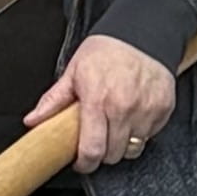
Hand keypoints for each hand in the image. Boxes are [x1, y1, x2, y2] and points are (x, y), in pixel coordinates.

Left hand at [37, 34, 175, 171]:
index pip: (92, 150)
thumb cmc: (108, 50)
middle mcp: (124, 108)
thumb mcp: (74, 71)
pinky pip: (150, 136)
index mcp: (98, 101)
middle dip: (102, 153)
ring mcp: (146, 110)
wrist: (143, 33)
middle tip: (98, 138)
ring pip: (133, 149)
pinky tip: (133, 116)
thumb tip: (33, 120)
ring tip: (116, 126)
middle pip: (113, 155)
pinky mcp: (163, 109)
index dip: (85, 163)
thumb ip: (54, 100)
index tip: (82, 161)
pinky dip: (141, 132)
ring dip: (122, 144)